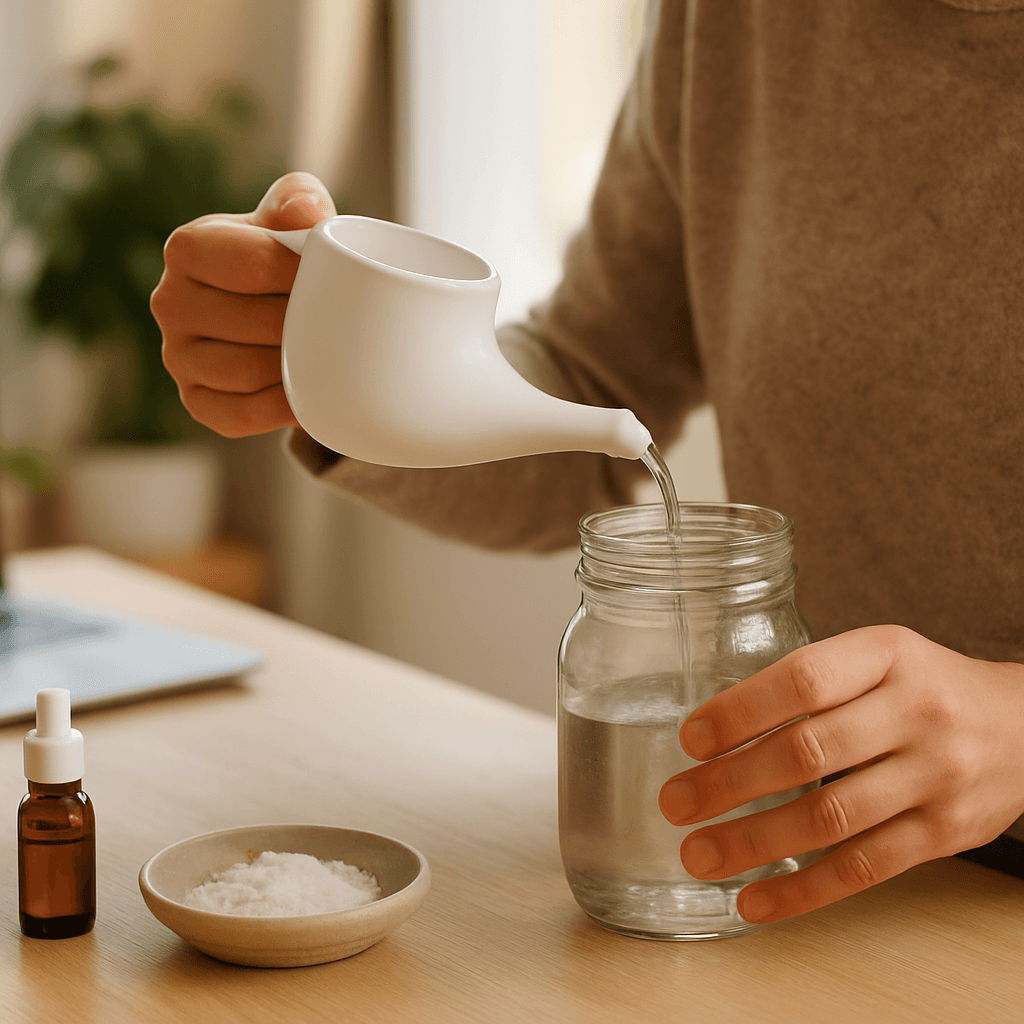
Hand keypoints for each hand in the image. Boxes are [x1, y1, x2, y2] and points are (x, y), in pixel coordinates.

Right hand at [151, 171, 336, 436]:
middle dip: (305, 325)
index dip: (302, 276)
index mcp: (188, 247)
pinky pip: (239, 414)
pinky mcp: (196, 401)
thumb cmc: (288, 258)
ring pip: (246, 371)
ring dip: (295, 368)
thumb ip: (300, 200)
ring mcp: (177, 356)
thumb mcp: (295, 217)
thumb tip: (308, 213)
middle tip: (343, 325)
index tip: (338, 281)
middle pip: (253, 322)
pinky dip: (279, 407)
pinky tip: (309, 394)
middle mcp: (170, 302)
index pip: (251, 264)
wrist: (282, 311)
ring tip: (328, 356)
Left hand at [658, 625, 1023, 923]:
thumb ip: (814, 682)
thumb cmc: (925, 687)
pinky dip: (804, 890)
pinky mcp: (947, 833)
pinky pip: (865, 868)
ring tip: (698, 854)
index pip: (803, 680)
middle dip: (730, 783)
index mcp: (886, 654)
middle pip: (809, 753)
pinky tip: (754, 901)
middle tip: (675, 802)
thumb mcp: (879, 657)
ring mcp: (935, 775)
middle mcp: (915, 711)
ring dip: (754, 842)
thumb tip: (715, 727)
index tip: (690, 739)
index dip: (740, 711)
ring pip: (831, 818)